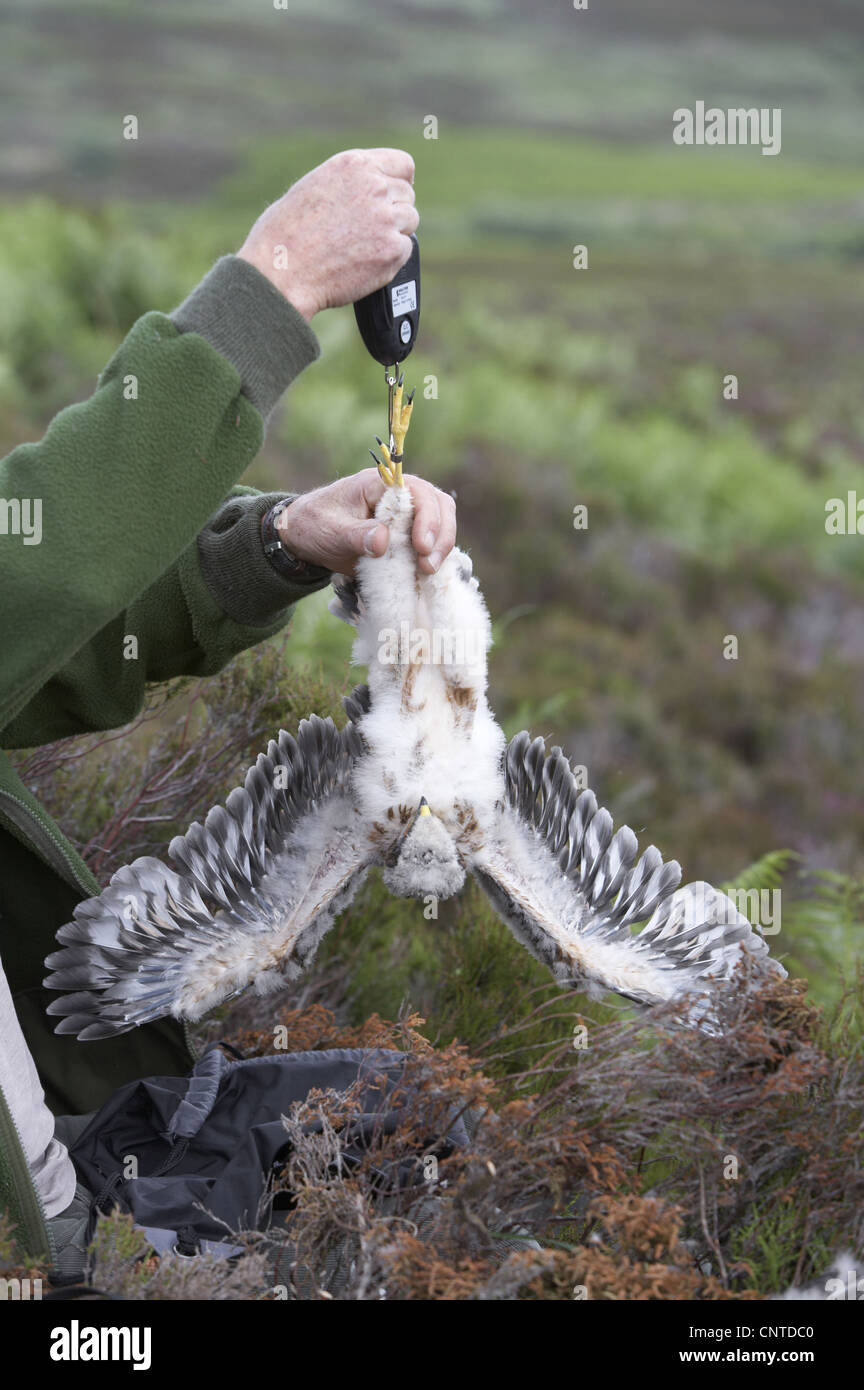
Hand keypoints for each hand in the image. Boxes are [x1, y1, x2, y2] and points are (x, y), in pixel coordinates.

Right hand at [237, 148, 417, 320]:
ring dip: (394, 233)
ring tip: (363, 246)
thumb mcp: (314, 186)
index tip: (396, 193)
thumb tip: (370, 190)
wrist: (282, 270)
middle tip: (367, 230)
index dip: (401, 180)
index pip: (402, 164)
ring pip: (409, 221)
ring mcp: (386, 218)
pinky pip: (404, 250)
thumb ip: (349, 184)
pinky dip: (390, 258)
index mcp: (354, 165)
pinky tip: (364, 262)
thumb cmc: (286, 234)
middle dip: (392, 210)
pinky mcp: (392, 249)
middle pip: (407, 195)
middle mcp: (374, 186)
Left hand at [278, 470, 455, 576]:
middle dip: (441, 535)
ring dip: (442, 547)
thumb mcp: (329, 531)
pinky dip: (434, 557)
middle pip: (439, 505)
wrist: (306, 537)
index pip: (418, 492)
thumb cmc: (315, 526)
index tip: (421, 546)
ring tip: (428, 571)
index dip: (427, 517)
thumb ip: (355, 535)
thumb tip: (382, 540)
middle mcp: (400, 495)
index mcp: (380, 484)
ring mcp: (407, 515)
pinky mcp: (407, 535)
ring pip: (442, 522)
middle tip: (428, 565)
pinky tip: (428, 576)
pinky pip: (431, 542)